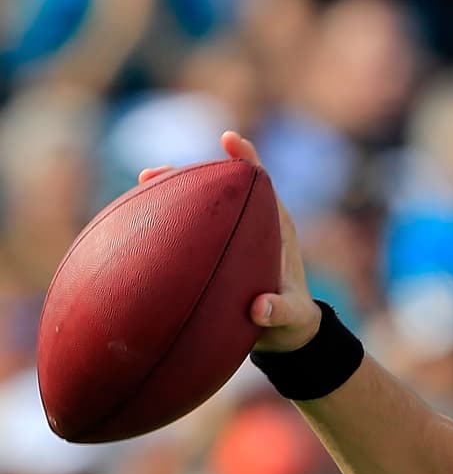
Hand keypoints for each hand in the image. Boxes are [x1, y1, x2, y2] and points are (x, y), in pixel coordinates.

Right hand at [137, 131, 321, 351]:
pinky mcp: (216, 253)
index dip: (246, 159)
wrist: (286, 334)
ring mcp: (232, 237)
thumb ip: (280, 312)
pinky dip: (168, 223)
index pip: (262, 185)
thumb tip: (259, 308)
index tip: (229, 139)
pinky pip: (190, 230)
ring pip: (201, 207)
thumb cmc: (292, 321)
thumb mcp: (291, 318)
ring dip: (173, 193)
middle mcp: (253, 226)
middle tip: (154, 173)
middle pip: (221, 189)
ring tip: (142, 184)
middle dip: (190, 175)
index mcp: (276, 230)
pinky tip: (139, 223)